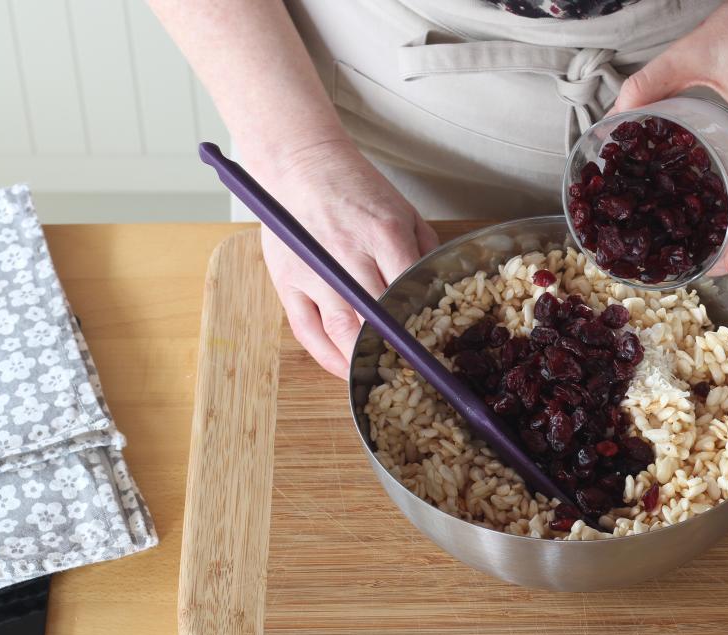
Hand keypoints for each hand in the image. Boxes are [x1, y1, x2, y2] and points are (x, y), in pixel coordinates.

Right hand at [256, 140, 438, 378]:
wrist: (299, 162)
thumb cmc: (355, 186)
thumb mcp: (404, 210)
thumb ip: (423, 252)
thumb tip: (439, 292)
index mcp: (384, 234)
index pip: (409, 292)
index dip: (423, 326)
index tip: (437, 350)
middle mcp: (349, 255)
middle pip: (378, 318)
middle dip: (398, 351)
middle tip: (416, 375)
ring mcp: (315, 271)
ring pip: (343, 331)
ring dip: (364, 361)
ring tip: (384, 379)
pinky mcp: (288, 281)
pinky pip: (307, 330)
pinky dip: (326, 356)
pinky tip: (345, 371)